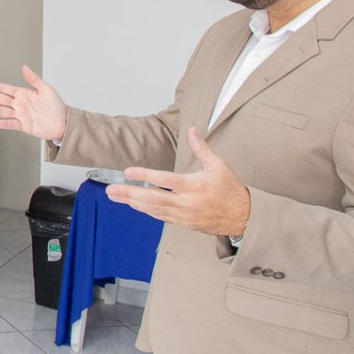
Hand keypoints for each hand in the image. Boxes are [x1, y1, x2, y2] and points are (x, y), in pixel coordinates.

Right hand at [0, 65, 67, 140]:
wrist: (63, 122)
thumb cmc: (56, 106)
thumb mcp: (46, 89)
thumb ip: (34, 79)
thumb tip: (24, 67)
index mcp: (23, 94)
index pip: (5, 89)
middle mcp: (19, 104)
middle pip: (0, 99)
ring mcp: (20, 115)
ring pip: (2, 111)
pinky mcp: (23, 126)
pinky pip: (11, 124)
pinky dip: (4, 123)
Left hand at [104, 128, 251, 236]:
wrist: (243, 217)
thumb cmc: (230, 190)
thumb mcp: (218, 165)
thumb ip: (201, 148)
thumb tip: (191, 130)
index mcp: (195, 186)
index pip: (165, 180)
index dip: (145, 175)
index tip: (128, 172)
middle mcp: (187, 202)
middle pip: (153, 198)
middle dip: (130, 194)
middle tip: (111, 190)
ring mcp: (184, 215)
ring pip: (154, 209)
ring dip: (133, 203)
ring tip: (116, 196)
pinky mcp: (184, 223)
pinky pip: (161, 216)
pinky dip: (146, 210)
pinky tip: (134, 204)